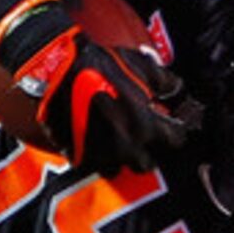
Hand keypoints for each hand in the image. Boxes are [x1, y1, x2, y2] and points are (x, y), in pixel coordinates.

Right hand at [0, 0, 198, 172]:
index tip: (170, 124)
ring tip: (114, 141)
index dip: (175, 130)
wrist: (57, 66)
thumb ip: (165, 80)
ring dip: (118, 157)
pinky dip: (93, 154)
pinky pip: (90, 163)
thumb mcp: (140, 65)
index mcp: (146, 125)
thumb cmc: (100, 63)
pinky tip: (92, 138)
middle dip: (146, 151)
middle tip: (140, 136)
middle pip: (147, 164)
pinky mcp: (76, 155)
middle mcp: (127, 146)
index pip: (176, 139)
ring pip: (117, 169)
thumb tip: (177, 89)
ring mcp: (100, 154)